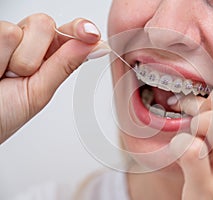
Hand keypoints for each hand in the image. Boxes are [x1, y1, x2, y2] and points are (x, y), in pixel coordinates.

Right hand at [0, 13, 100, 143]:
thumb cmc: (4, 114)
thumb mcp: (40, 91)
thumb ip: (66, 65)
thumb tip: (98, 47)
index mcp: (49, 57)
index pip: (68, 33)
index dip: (80, 30)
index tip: (91, 34)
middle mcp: (28, 43)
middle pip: (44, 24)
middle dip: (35, 54)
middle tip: (21, 75)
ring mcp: (5, 39)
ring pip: (18, 30)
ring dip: (14, 60)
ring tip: (3, 76)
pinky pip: (3, 33)